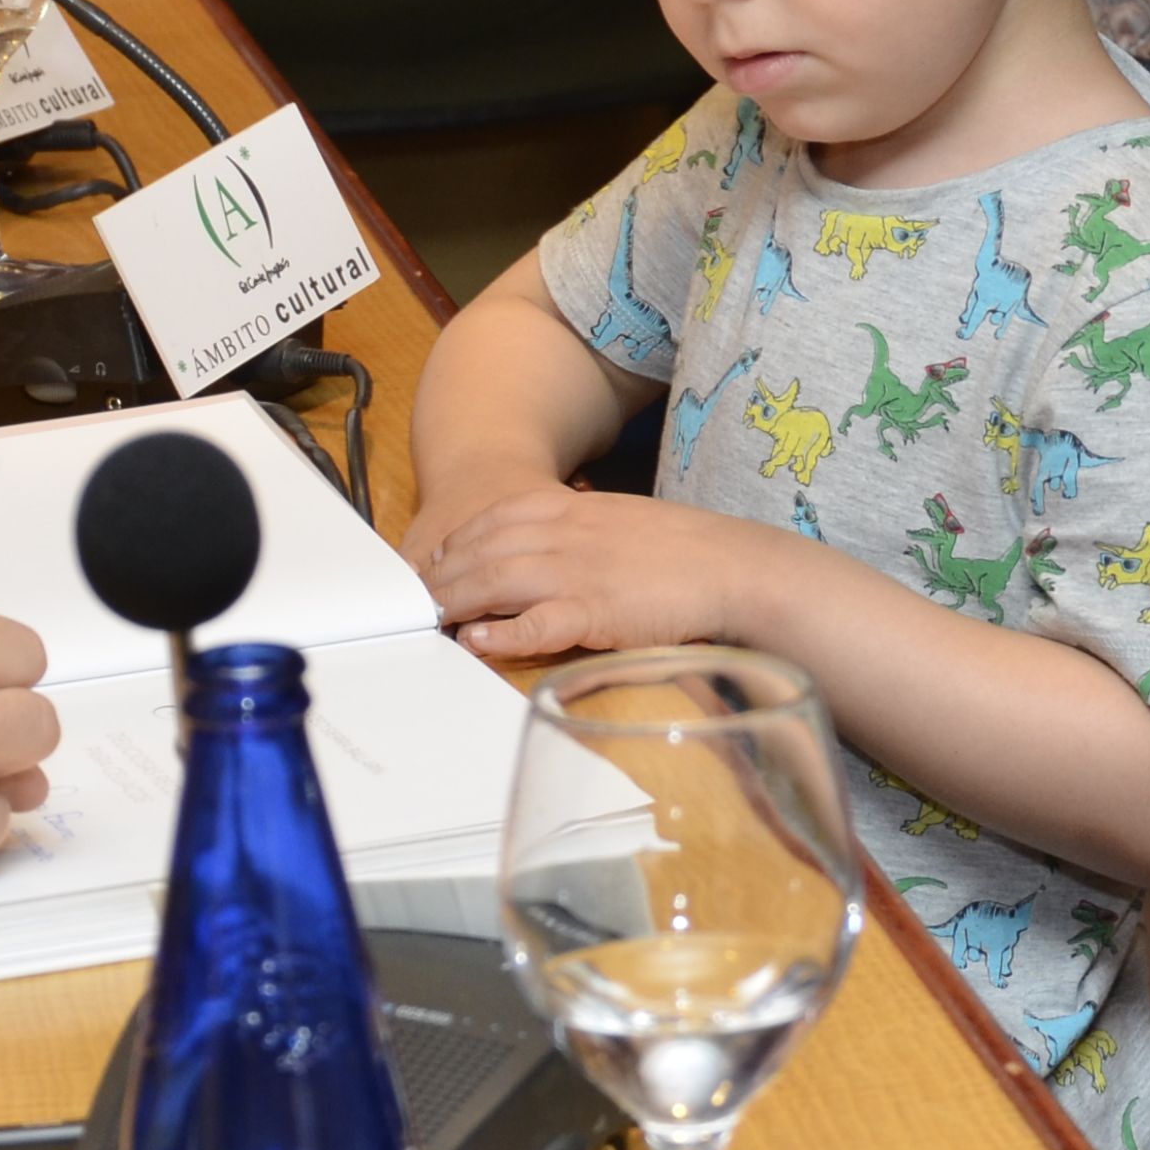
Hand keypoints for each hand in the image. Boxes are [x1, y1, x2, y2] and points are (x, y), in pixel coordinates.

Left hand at [420, 485, 784, 662]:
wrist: (734, 567)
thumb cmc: (686, 552)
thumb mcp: (623, 525)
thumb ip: (581, 535)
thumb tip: (549, 556)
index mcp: (574, 509)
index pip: (495, 518)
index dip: (456, 541)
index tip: (432, 562)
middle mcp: (566, 534)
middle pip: (484, 550)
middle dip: (442, 575)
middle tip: (414, 600)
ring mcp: (578, 572)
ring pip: (497, 581)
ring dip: (456, 601)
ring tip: (429, 619)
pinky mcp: (595, 612)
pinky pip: (536, 622)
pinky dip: (501, 632)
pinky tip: (477, 640)